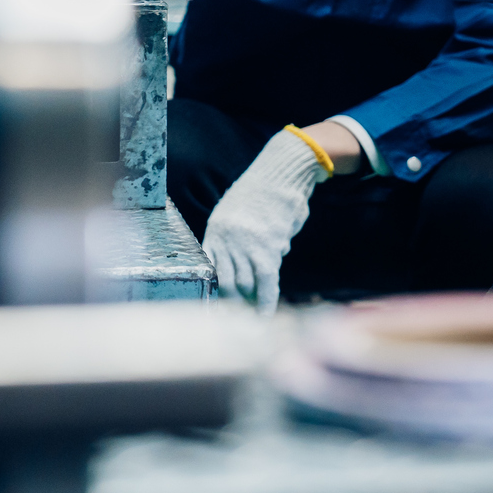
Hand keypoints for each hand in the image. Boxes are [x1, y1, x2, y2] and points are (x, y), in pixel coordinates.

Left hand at [204, 128, 325, 312]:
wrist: (283, 171)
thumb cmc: (264, 191)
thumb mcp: (236, 212)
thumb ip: (235, 238)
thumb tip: (245, 266)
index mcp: (216, 230)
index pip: (210, 269)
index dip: (215, 293)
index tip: (218, 310)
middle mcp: (227, 239)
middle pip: (225, 282)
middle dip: (232, 304)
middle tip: (236, 321)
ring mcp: (247, 244)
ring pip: (245, 285)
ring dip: (249, 305)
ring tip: (252, 321)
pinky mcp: (269, 248)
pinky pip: (266, 282)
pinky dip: (266, 302)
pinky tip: (264, 316)